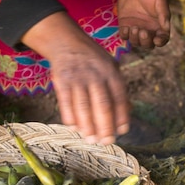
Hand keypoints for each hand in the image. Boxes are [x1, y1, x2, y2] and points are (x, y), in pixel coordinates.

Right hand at [21, 12, 129, 143]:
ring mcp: (78, 78)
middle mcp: (96, 75)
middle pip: (102, 105)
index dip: (121, 117)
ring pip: (83, 107)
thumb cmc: (93, 61)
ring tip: (90, 139)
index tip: (121, 132)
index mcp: (111, 72)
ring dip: (87, 126)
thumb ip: (118, 91)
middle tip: (105, 142)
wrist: (67, 42)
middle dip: (105, 127)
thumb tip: (123, 121)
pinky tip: (74, 128)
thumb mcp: (110, 68)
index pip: (119, 98)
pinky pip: (66, 103)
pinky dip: (70, 117)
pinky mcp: (61, 81)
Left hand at [110, 0, 170, 48]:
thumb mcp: (160, 0)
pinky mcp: (125, 26)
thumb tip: (166, 28)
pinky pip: (124, 36)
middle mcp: (148, 30)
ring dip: (135, 39)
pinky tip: (126, 27)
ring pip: (136, 42)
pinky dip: (125, 35)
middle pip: (148, 44)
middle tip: (143, 31)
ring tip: (134, 27)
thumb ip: (163, 14)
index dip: (160, 42)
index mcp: (159, 25)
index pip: (162, 39)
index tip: (157, 40)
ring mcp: (136, 29)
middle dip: (146, 41)